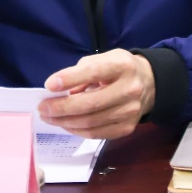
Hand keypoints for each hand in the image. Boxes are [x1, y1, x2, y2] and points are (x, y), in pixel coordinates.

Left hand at [38, 48, 155, 138]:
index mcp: (122, 66)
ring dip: (65, 121)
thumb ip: (81, 71)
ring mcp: (130, 111)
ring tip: (49, 117)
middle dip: (61, 108)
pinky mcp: (128, 128)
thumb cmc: (118, 69)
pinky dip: (77, 130)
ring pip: (91, 122)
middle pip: (90, 104)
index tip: (49, 85)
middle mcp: (130, 89)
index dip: (70, 79)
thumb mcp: (103, 59)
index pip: (93, 72)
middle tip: (42, 108)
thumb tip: (58, 91)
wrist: (149, 83)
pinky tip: (66, 124)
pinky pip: (96, 134)